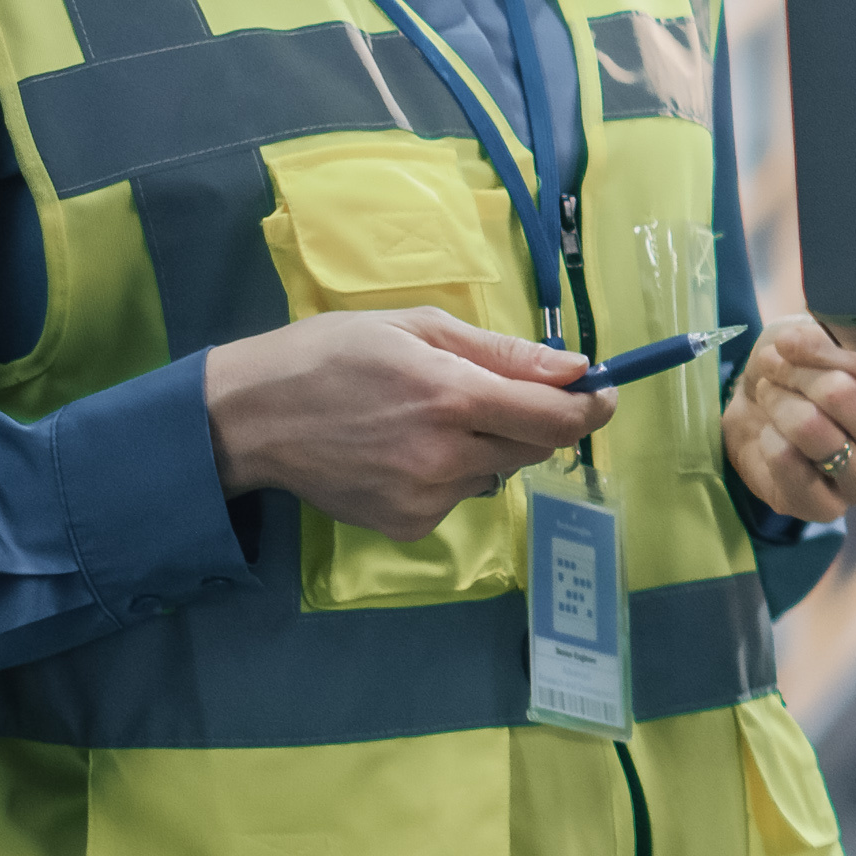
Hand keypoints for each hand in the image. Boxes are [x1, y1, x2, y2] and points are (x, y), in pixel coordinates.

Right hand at [204, 308, 608, 541]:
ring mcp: (427, 500)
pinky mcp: (407, 527)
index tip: (603, 393)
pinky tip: (404, 451)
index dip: (593, 407)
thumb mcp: (418, 328)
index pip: (558, 419)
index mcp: (454, 398)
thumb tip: (575, 370)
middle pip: (536, 448)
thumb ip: (503, 353)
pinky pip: (459, 497)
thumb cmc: (333, 354)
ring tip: (428, 417)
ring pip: (497, 471)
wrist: (251, 418)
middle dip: (535, 419)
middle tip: (493, 392)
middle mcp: (448, 457)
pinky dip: (450, 473)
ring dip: (487, 445)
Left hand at [723, 314, 855, 521]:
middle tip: (776, 364)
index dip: (825, 348)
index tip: (791, 340)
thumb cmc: (809, 367)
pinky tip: (772, 433)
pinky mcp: (830, 510)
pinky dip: (768, 436)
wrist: (767, 414)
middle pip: (841, 394)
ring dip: (778, 401)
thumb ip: (830, 332)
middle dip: (797, 372)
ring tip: (770, 392)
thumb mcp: (826, 333)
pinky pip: (786, 460)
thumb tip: (800, 341)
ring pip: (811, 427)